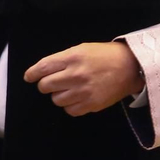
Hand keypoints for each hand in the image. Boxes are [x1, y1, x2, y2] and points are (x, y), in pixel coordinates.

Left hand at [24, 41, 144, 116]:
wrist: (130, 67)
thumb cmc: (104, 55)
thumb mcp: (81, 49)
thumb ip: (62, 59)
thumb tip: (42, 70)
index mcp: (72, 58)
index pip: (42, 68)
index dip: (32, 74)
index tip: (29, 77)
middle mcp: (76, 75)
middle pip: (45, 86)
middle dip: (45, 85)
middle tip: (52, 82)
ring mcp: (84, 92)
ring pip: (56, 100)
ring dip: (58, 95)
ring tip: (68, 89)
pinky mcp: (92, 105)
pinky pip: (70, 111)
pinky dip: (69, 106)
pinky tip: (76, 98)